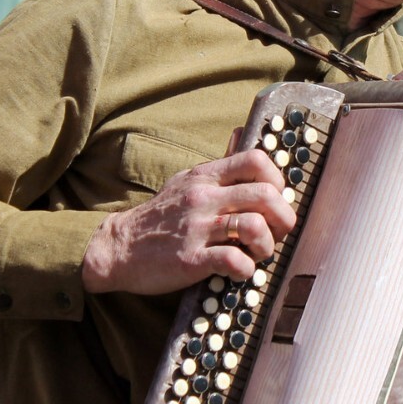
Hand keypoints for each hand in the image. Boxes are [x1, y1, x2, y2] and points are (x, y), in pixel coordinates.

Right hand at [82, 149, 295, 294]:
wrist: (118, 246)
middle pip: (265, 195)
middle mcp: (203, 197)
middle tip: (278, 232)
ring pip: (254, 227)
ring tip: (259, 253)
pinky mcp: (190, 259)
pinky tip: (240, 271)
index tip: (276, 198)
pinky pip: (233, 261)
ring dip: (267, 245)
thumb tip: (242, 132)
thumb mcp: (187, 180)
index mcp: (206, 177)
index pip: (255, 160)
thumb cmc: (160, 215)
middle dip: (283, 217)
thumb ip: (219, 164)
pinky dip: (246, 269)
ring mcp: (197, 227)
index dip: (277, 179)